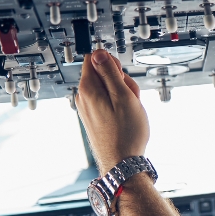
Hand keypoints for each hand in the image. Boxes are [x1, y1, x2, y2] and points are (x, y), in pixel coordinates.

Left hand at [76, 49, 148, 172]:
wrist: (122, 162)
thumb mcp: (124, 96)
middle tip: (130, 97)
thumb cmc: (126, 133)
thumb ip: (110, 72)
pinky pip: (107, 103)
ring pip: (107, 89)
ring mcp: (88, 109)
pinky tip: (126, 117)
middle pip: (102, 74)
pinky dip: (119, 106)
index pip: (94, 58)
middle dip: (120, 80)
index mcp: (89, 88)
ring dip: (122, 94)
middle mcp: (84, 97)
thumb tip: (97, 52)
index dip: (112, 63)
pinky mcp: (94, 118)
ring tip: (130, 110)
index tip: (122, 76)